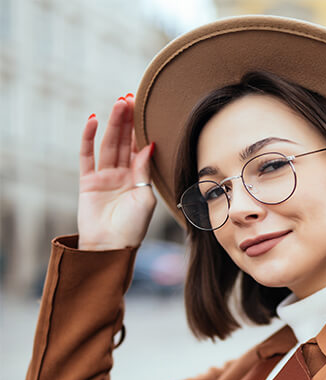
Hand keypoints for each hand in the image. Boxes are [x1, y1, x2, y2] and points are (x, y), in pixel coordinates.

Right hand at [78, 94, 156, 249]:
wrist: (111, 246)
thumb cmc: (133, 226)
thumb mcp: (145, 196)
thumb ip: (144, 170)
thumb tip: (149, 145)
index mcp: (138, 179)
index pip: (139, 149)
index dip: (141, 130)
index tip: (144, 109)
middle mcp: (122, 175)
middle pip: (124, 142)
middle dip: (127, 121)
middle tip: (129, 98)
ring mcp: (104, 177)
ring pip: (108, 145)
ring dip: (112, 124)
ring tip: (118, 103)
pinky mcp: (88, 181)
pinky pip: (87, 156)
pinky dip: (88, 138)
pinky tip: (93, 121)